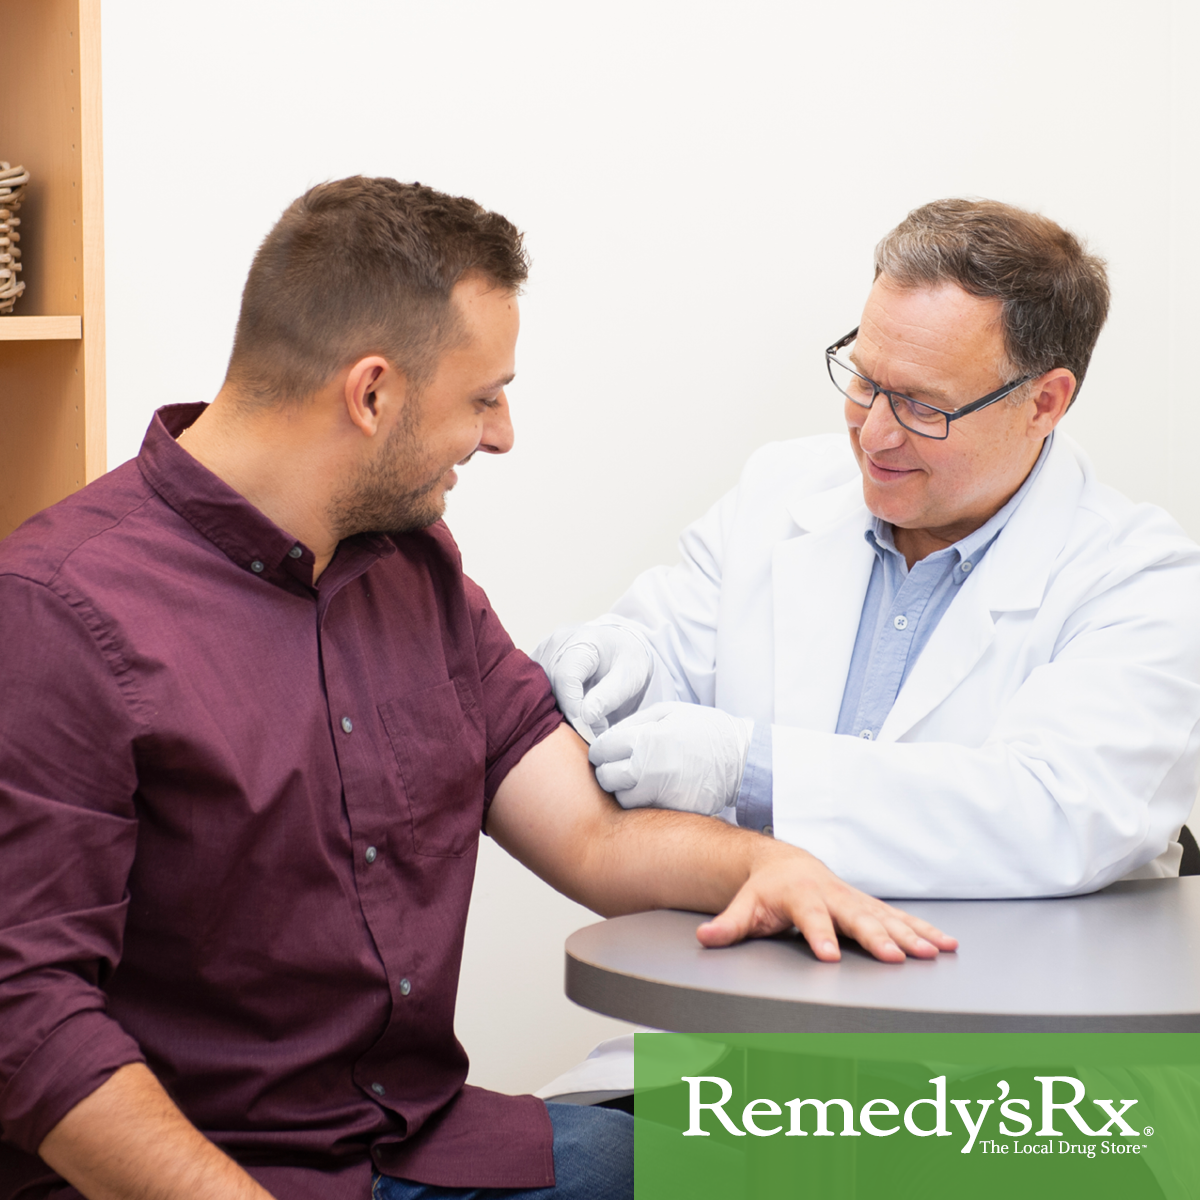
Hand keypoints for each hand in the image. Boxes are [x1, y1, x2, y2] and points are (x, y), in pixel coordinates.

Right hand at [534, 623, 653, 738]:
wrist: (620, 648)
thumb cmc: (627, 660)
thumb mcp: (629, 677)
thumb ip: (608, 697)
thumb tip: (585, 717)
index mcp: (582, 642)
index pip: (565, 678)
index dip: (573, 707)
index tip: (589, 728)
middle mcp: (556, 643)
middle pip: (547, 686)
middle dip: (565, 714)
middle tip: (587, 730)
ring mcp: (543, 652)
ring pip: (536, 690)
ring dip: (554, 712)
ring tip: (578, 723)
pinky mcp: (536, 663)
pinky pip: (533, 690)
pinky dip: (546, 707)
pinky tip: (565, 716)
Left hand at [589, 702, 752, 814]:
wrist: (743, 759)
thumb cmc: (706, 730)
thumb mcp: (670, 711)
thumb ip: (634, 722)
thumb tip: (607, 735)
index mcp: (646, 740)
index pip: (602, 750)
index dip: (600, 750)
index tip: (606, 751)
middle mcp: (649, 770)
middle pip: (606, 778)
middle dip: (607, 771)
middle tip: (618, 766)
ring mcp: (661, 795)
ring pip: (621, 799)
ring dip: (624, 790)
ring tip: (638, 780)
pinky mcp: (672, 812)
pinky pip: (645, 811)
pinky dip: (645, 803)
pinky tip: (656, 791)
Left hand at [698, 840, 959, 963]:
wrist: (787, 864)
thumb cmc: (766, 890)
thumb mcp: (744, 906)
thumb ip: (728, 926)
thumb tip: (704, 939)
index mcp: (801, 895)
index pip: (810, 918)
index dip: (819, 935)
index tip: (829, 956)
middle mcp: (833, 895)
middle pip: (857, 917)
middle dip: (877, 937)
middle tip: (895, 957)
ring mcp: (855, 899)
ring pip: (886, 918)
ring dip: (911, 935)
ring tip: (933, 952)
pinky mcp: (870, 906)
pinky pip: (901, 918)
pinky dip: (924, 930)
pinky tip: (946, 944)